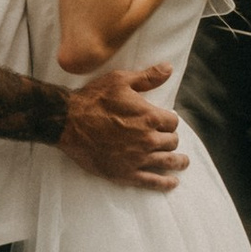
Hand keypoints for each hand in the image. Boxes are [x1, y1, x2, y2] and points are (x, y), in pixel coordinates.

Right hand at [61, 64, 184, 188]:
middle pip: (172, 142)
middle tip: (167, 139)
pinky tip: (172, 182)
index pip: (173, 122)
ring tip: (183, 162)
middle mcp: (148, 139)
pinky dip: (165, 183)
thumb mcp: (120, 80)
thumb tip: (169, 68)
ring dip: (178, 162)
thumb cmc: (93, 99)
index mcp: (149, 117)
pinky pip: (152, 182)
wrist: (68, 122)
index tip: (165, 122)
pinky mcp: (125, 173)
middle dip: (171, 139)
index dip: (169, 121)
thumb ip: (147, 77)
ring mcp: (137, 158)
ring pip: (168, 162)